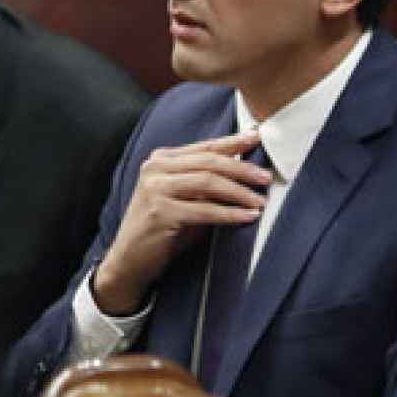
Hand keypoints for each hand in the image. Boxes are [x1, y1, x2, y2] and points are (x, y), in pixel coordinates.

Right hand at [92, 129, 270, 313]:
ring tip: (260, 201)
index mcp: (161, 160)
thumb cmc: (162, 228)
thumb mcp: (183, 197)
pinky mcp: (160, 213)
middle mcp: (155, 169)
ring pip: (207, 182)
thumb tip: (245, 169)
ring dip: (239, 192)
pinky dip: (229, 214)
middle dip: (242, 169)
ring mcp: (155, 190)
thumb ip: (204, 181)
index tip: (257, 138)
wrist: (130, 259)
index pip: (204, 147)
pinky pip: (204, 210)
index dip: (233, 142)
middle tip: (266, 178)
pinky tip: (247, 217)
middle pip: (208, 161)